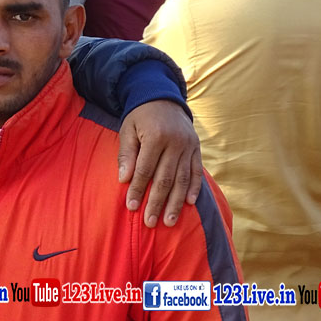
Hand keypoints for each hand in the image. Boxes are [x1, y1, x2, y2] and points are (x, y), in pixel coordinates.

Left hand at [117, 100, 201, 227]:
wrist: (162, 97)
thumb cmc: (139, 116)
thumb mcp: (127, 130)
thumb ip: (126, 154)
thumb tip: (124, 179)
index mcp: (156, 137)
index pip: (145, 169)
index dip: (138, 189)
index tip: (132, 207)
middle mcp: (176, 142)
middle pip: (165, 178)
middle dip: (157, 202)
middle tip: (150, 222)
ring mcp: (189, 146)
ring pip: (183, 179)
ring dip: (176, 202)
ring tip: (169, 221)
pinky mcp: (197, 148)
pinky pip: (197, 171)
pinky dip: (194, 188)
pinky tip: (189, 203)